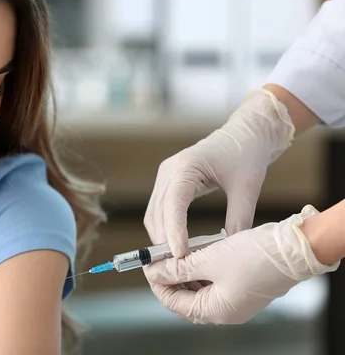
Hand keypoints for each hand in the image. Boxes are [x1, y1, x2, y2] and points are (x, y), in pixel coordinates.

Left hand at [143, 205, 339, 323]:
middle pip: (185, 297)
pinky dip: (202, 269)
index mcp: (216, 310)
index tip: (148, 264)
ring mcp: (235, 300)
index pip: (174, 302)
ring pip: (199, 288)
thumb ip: (178, 268)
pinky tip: (196, 253)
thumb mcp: (209, 259)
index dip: (157, 283)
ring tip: (177, 252)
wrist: (294, 249)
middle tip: (160, 257)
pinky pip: (214, 282)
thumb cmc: (255, 256)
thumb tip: (154, 273)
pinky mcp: (242, 287)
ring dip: (185, 271)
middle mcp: (225, 310)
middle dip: (170, 277)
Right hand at [144, 89, 294, 256]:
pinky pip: (160, 211)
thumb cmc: (247, 156)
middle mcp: (169, 170)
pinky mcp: (168, 183)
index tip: (180, 257)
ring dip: (162, 238)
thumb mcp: (247, 189)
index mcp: (187, 166)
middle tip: (178, 268)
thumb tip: (229, 254)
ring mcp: (165, 176)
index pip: (173, 204)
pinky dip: (165, 230)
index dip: (174, 231)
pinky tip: (178, 247)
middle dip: (164, 241)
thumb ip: (239, 220)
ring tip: (177, 264)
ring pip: (154, 214)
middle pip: (157, 212)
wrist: (244, 134)